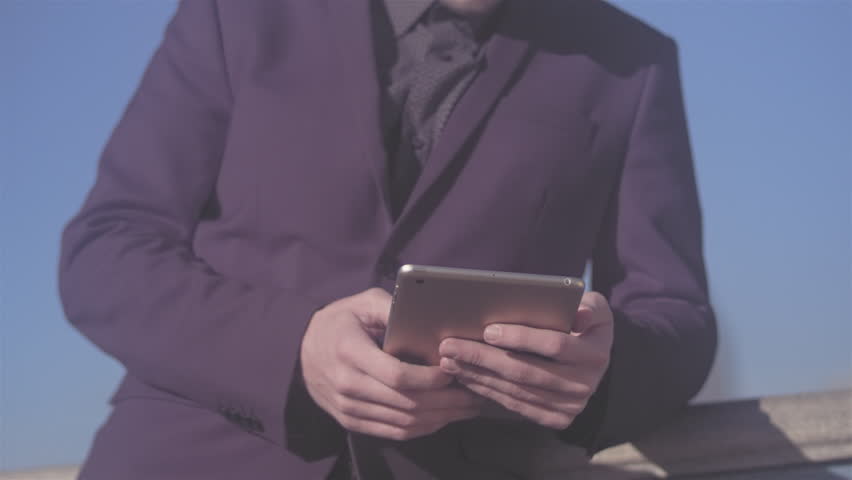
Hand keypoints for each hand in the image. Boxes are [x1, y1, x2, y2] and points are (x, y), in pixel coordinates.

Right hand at [300, 288, 482, 439]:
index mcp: (349, 352)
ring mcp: (348, 408)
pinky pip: (393, 432)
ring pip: (404, 423)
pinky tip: (442, 417)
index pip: (397, 376)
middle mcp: (347, 385)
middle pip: (407, 403)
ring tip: (466, 408)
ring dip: (441, 418)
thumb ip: (391, 306)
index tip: (453, 370)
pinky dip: (422, 428)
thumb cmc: (340, 321)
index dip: (430, 378)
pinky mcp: (351, 422)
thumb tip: (426, 316)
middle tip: (474, 394)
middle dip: (447, 402)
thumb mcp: (361, 302)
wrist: (301, 350)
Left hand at [438, 292, 612, 429]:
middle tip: (450, 345)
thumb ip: (589, 307)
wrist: (593, 360)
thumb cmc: (584, 325)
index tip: (488, 329)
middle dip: (483, 357)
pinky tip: (465, 376)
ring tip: (449, 359)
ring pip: (515, 390)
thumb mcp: (594, 308)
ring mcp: (570, 407)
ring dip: (477, 375)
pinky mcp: (555, 419)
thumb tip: (579, 313)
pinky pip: (514, 404)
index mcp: (596, 354)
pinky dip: (486, 390)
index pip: (555, 346)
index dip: (520, 337)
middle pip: (526, 371)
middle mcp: (585, 385)